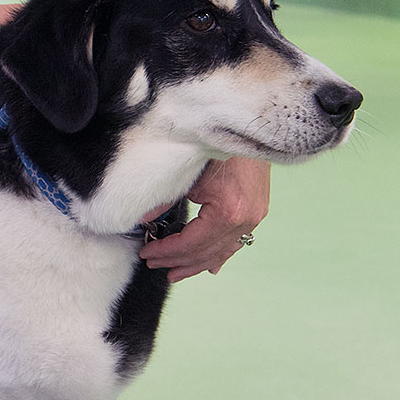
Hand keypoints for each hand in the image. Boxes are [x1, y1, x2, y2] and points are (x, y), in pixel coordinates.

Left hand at [138, 157, 271, 282]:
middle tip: (155, 264)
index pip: (191, 244)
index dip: (166, 252)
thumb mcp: (187, 174)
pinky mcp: (257, 210)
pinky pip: (237, 241)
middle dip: (177, 261)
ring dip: (197, 264)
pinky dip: (220, 255)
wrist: (248, 126)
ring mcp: (254, 217)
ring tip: (176, 273)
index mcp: (228, 213)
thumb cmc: (216, 148)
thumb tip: (143, 219)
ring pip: (222, 251)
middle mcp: (245, 220)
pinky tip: (211, 267)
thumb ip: (165, 200)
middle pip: (206, 252)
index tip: (147, 253)